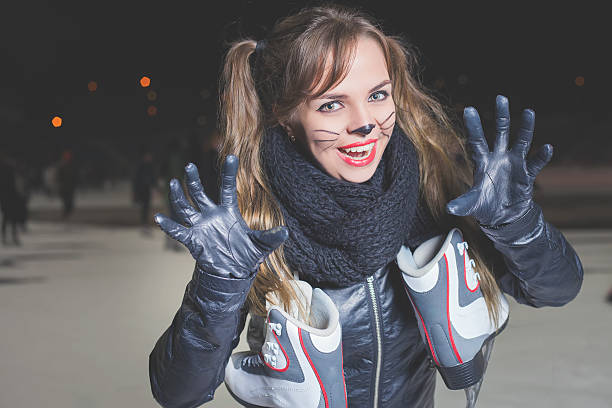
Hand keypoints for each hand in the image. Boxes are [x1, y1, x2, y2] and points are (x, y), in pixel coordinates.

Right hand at [154, 155, 287, 277]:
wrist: (233, 273)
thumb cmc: (247, 255)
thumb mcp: (261, 245)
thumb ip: (271, 237)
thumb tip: (285, 232)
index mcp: (229, 211)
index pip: (228, 187)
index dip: (229, 173)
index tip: (232, 156)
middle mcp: (212, 215)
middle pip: (200, 193)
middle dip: (194, 180)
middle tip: (189, 165)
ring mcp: (201, 226)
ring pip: (186, 207)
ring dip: (179, 196)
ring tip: (173, 183)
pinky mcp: (193, 239)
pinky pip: (178, 231)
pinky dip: (168, 225)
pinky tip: (158, 218)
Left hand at [445, 95, 552, 226]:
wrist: (502, 216)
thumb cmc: (484, 206)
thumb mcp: (472, 205)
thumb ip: (462, 204)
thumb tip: (449, 209)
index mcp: (482, 162)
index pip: (476, 140)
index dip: (473, 126)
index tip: (468, 109)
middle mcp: (498, 158)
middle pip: (500, 132)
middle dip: (501, 115)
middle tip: (501, 97)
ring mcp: (513, 164)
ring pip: (521, 141)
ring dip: (525, 128)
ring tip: (528, 111)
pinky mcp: (526, 174)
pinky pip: (535, 163)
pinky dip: (541, 156)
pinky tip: (547, 148)